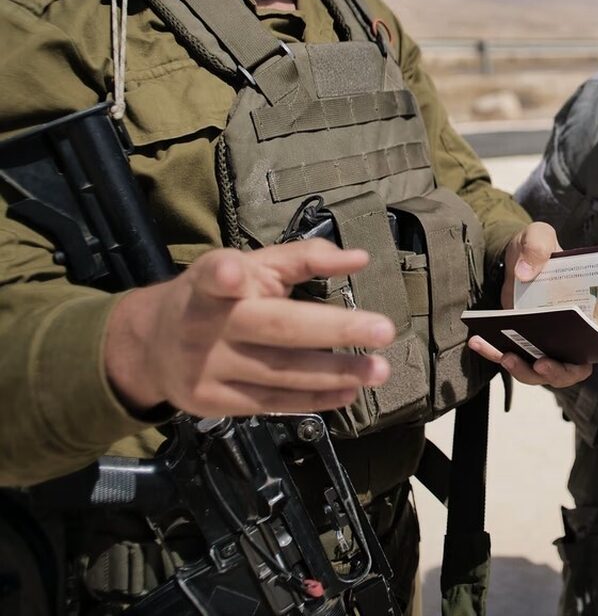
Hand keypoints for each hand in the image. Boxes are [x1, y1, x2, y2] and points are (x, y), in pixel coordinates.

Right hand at [105, 239, 395, 416]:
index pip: (211, 276)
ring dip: (335, 372)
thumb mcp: (250, 267)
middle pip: (275, 328)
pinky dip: (313, 398)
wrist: (149, 345)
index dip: (221, 276)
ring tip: (378, 370)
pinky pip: (270, 403)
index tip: (231, 273)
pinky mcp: (211, 402)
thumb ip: (302, 258)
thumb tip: (359, 259)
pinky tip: (347, 391)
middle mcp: (206, 325)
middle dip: (334, 329)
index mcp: (209, 283)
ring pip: (280, 372)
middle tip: (384, 329)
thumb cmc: (216, 296)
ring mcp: (206, 368)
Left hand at [466, 223, 597, 387]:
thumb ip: (537, 246)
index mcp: (586, 309)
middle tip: (542, 363)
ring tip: (506, 356)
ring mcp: (545, 340)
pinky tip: (477, 343)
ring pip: (541, 372)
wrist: (512, 254)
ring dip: (524, 371)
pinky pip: (508, 356)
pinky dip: (493, 354)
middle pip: (573, 367)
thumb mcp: (538, 235)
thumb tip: (526, 274)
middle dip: (558, 372)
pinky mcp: (520, 341)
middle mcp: (570, 332)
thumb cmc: (536, 246)